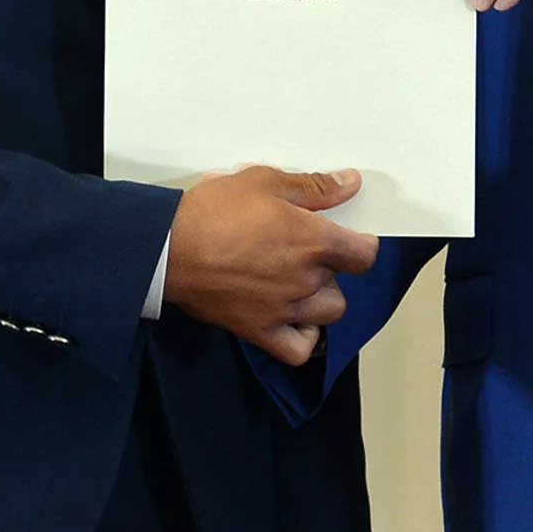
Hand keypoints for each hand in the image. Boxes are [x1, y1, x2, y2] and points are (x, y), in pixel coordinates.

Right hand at [165, 167, 377, 365]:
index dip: (361, 244)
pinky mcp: (260, 331)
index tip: (349, 236)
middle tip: (303, 248)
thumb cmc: (216, 210)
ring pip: (328, 313)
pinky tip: (294, 318)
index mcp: (314, 242)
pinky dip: (304, 337)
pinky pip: (299, 349)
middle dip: (331, 264)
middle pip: (342, 281)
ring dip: (321, 297)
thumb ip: (314, 186)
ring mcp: (285, 311)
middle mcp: (306, 281)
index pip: (364, 254)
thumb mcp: (265, 182)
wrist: (168, 248)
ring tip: (300, 280)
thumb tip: (351, 183)